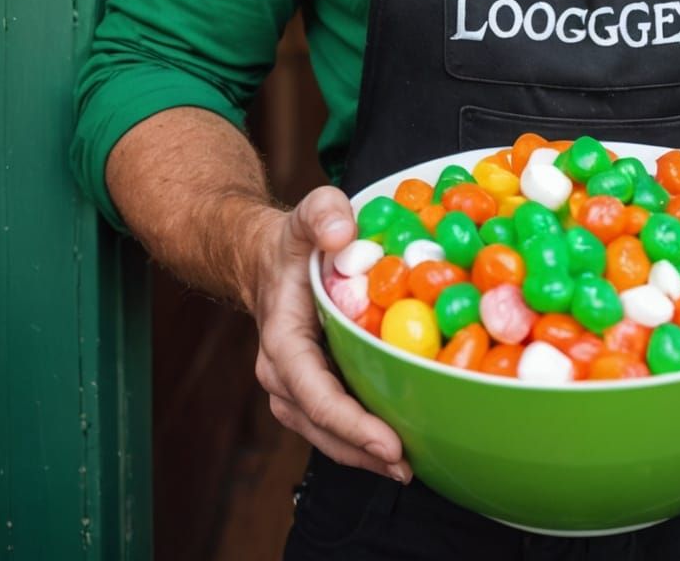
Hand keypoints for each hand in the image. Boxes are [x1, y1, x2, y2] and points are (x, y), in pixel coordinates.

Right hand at [242, 186, 410, 482]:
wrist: (269, 260)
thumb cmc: (294, 240)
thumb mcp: (309, 213)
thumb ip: (323, 213)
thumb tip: (343, 233)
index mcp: (282, 341)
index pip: (314, 392)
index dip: (351, 423)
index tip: (388, 442)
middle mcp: (283, 374)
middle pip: (322, 426)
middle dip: (364, 451)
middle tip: (409, 466)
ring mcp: (296, 387)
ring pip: (328, 433)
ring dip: (365, 454)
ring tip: (410, 466)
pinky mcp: (313, 388)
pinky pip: (337, 421)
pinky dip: (365, 436)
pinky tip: (402, 441)